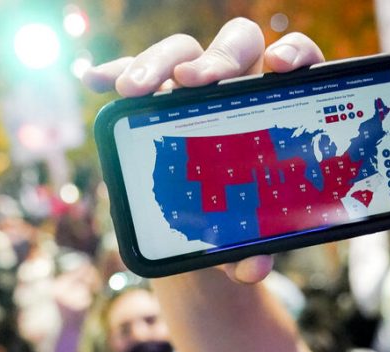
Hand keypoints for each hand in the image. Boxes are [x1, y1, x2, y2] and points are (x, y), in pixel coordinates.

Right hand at [83, 18, 325, 283]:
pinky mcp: (152, 98)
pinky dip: (115, 72)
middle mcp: (237, 85)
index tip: (279, 67)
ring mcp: (191, 86)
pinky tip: (96, 82)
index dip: (293, 52)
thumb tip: (252, 268)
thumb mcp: (252, 235)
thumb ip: (258, 245)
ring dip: (156, 63)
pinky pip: (132, 74)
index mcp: (276, 106)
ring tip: (132, 91)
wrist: (204, 229)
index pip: (294, 60)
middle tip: (197, 82)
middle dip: (216, 58)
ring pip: (181, 50)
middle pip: (235, 45)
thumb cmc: (241, 219)